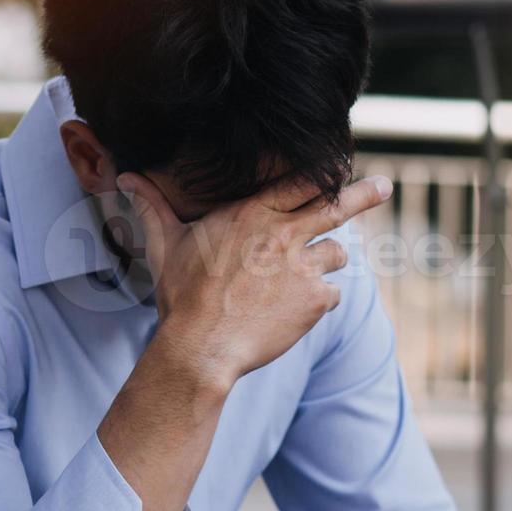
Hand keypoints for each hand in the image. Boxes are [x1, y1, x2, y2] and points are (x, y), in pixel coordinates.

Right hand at [114, 172, 392, 382]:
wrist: (202, 347)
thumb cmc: (182, 295)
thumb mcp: (166, 245)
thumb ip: (152, 207)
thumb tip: (126, 176)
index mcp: (253, 214)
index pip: (302, 182)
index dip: (325, 172)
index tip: (342, 163)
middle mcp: (285, 234)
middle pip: (338, 206)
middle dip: (365, 194)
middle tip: (385, 186)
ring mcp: (305, 268)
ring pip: (338, 254)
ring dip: (328, 262)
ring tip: (306, 277)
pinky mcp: (316, 301)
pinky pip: (333, 294)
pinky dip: (322, 300)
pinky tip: (298, 311)